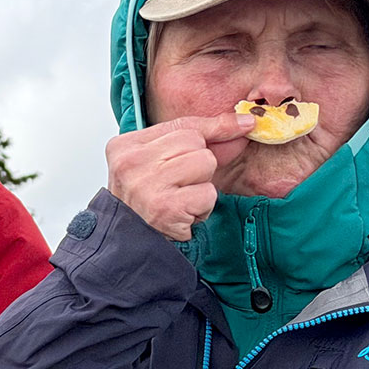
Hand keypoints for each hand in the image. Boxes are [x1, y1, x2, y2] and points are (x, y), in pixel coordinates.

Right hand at [105, 114, 252, 240]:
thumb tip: (244, 124)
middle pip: (196, 142)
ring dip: (202, 185)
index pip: (182, 125)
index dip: (216, 127)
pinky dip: (202, 207)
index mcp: (124, 147)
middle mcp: (130, 163)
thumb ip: (201, 143)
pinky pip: (207, 193)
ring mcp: (146, 185)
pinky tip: (184, 215)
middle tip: (178, 187)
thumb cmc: (149, 204)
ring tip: (181, 200)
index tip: (243, 124)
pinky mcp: (165, 208)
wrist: (132, 244)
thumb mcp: (162, 165)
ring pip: (204, 163)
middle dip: (199, 165)